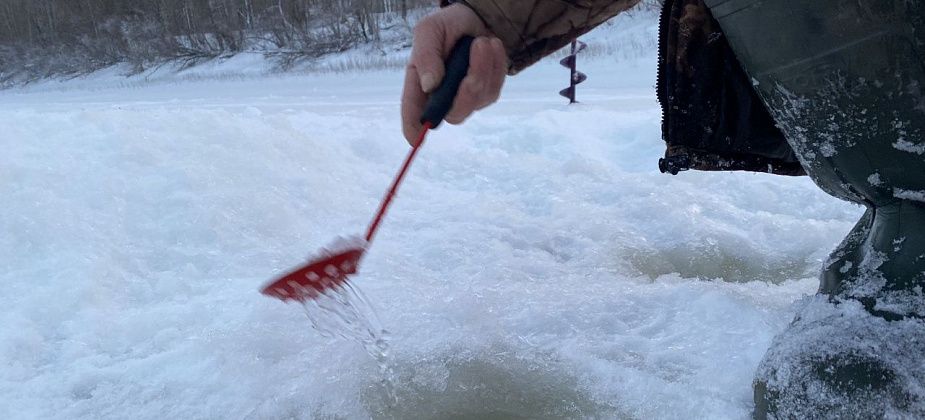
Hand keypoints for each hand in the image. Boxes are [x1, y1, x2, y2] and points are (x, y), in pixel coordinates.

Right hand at [401, 4, 507, 144]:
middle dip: (469, 87)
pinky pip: (494, 88)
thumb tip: (430, 86)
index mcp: (420, 85)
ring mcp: (465, 98)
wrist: (474, 19)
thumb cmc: (446, 27)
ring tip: (483, 40)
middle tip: (478, 46)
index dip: (413, 128)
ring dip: (485, 66)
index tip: (416, 137)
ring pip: (478, 100)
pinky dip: (497, 64)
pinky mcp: (486, 94)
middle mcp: (442, 98)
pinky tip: (492, 46)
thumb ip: (426, 56)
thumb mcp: (429, 31)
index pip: (414, 114)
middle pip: (454, 114)